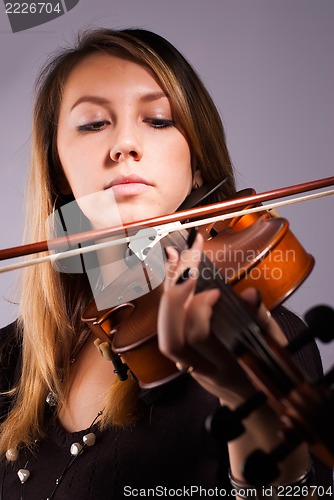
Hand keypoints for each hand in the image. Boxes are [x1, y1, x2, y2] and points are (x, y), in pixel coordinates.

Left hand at [158, 233, 286, 406]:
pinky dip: (170, 296)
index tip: (213, 290)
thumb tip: (250, 294)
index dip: (199, 312)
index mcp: (226, 368)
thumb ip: (259, 320)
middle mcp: (201, 368)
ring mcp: (188, 364)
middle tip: (187, 266)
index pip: (199, 340)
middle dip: (176, 299)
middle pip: (172, 340)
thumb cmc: (265, 371)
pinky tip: (173, 270)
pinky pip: (169, 326)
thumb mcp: (273, 347)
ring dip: (169, 294)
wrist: (251, 400)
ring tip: (176, 259)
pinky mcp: (182, 354)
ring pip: (165, 334)